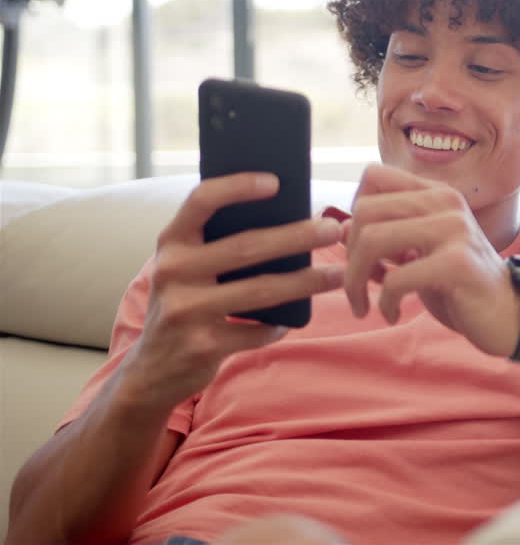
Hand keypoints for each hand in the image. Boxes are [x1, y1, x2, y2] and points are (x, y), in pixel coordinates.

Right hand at [119, 173, 344, 413]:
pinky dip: (280, 325)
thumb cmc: (184, 303)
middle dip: (297, 236)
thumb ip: (218, 244)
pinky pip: (258, 331)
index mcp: (171, 243)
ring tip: (337, 274)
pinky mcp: (202, 345)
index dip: (237, 186)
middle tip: (333, 229)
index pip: (201, 201)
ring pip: (261, 290)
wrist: (151, 370)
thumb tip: (288, 218)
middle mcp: (173, 272)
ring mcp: (185, 310)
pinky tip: (292, 320)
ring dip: (306, 281)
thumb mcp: (187, 268)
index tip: (276, 181)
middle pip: (246, 246)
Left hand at [344, 164, 519, 356]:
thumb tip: (338, 229)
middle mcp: (446, 202)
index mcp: (436, 194)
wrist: (510, 314)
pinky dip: (384, 302)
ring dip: (355, 281)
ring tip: (364, 304)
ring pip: (374, 240)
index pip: (373, 176)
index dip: (354, 211)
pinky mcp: (457, 263)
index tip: (359, 247)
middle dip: (348, 254)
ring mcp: (454, 230)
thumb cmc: (460, 286)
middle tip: (356, 286)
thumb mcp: (421, 253)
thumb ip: (388, 236)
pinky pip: (396, 279)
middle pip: (364, 210)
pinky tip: (392, 313)